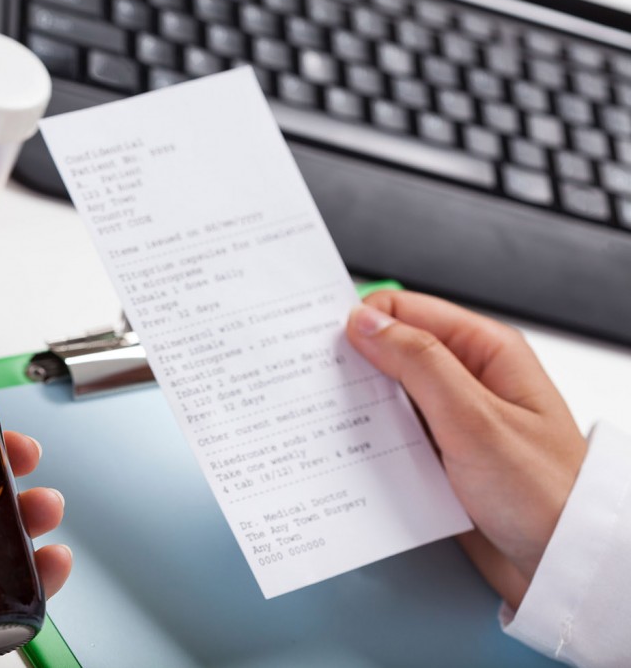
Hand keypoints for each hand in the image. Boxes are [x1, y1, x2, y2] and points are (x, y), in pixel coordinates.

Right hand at [346, 291, 585, 608]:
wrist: (561, 567)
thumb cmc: (546, 494)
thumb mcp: (474, 418)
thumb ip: (419, 362)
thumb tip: (366, 323)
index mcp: (485, 351)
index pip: (406, 311)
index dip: (362, 322)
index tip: (324, 344)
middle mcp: (468, 380)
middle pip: (392, 352)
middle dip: (354, 366)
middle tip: (317, 384)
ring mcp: (452, 420)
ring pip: (387, 398)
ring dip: (360, 409)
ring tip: (330, 422)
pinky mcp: (439, 458)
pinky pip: (392, 439)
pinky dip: (370, 444)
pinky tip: (352, 454)